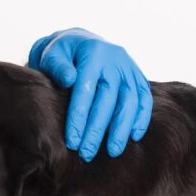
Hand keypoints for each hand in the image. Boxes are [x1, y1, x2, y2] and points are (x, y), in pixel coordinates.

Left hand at [27, 28, 152, 160]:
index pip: (86, 89)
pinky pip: (144, 98)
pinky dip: (141, 118)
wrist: (80, 42)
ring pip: (130, 101)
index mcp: (92, 52)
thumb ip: (57, 66)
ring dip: (121, 129)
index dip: (79, 117)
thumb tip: (68, 80)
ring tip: (112, 151)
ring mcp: (129, 67)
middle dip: (97, 129)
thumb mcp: (52, 54)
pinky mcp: (137, 76)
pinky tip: (133, 137)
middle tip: (87, 153)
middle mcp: (115, 59)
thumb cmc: (62, 54)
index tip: (73, 141)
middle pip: (109, 99)